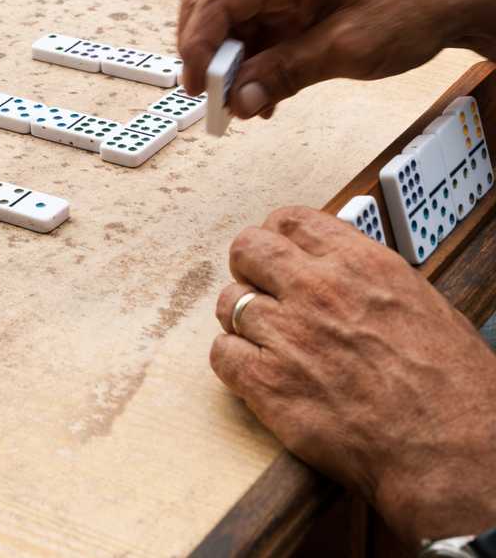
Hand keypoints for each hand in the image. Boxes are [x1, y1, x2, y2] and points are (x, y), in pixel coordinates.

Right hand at [177, 0, 495, 119]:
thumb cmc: (415, 5)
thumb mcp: (348, 48)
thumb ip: (287, 73)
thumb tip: (240, 102)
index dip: (197, 45)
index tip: (198, 88)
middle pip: (210, 2)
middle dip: (203, 51)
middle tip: (212, 96)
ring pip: (230, 21)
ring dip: (229, 63)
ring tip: (242, 104)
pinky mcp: (297, 5)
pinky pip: (257, 33)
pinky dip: (252, 65)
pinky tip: (265, 96)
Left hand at [210, 206, 495, 545]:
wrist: (446, 450)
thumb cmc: (450, 388)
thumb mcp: (421, 305)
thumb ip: (369, 281)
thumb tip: (340, 273)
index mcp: (361, 265)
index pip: (290, 221)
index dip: (276, 236)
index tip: (277, 253)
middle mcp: (318, 290)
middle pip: (247, 250)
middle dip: (248, 268)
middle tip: (259, 290)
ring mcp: (287, 334)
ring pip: (229, 303)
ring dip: (241, 319)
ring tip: (265, 340)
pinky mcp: (265, 381)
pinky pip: (222, 353)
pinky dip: (233, 361)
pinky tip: (256, 372)